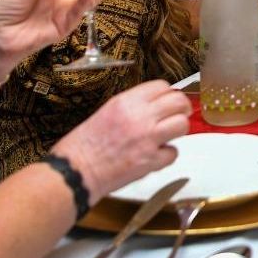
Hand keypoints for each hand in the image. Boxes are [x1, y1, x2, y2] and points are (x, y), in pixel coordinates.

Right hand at [50, 81, 191, 201]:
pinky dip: (167, 156)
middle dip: (182, 108)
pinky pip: (173, 153)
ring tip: (169, 135)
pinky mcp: (150, 160)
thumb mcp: (107, 112)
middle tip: (180, 114)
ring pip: (182, 124)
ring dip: (178, 130)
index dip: (169, 93)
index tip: (169, 100)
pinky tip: (156, 156)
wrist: (75, 171)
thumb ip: (132, 106)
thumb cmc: (84, 145)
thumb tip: (153, 105)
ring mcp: (147, 138)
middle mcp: (139, 116)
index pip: (162, 86)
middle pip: (178, 102)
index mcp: (126, 102)